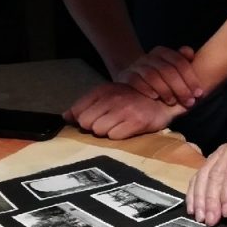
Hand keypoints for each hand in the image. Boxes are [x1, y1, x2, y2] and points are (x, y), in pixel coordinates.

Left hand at [66, 82, 183, 138]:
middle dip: (94, 126)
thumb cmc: (130, 101)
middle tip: (109, 123)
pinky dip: (119, 136)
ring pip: (99, 130)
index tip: (93, 120)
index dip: (82, 119)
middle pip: (86, 122)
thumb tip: (65, 117)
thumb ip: (84, 106)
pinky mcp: (136, 121)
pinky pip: (115, 136)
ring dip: (106, 132)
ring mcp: (124, 109)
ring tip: (118, 126)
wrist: (161, 100)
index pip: (77, 111)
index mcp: (102, 91)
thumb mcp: (106, 97)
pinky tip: (127, 130)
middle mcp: (111, 98)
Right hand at [115, 46, 203, 106]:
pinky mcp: (125, 76)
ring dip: (165, 90)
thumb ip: (183, 64)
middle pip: (167, 69)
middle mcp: (148, 57)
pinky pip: (135, 80)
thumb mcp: (174, 74)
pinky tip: (154, 98)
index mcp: (162, 52)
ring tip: (172, 102)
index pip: (179, 61)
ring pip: (152, 75)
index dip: (190, 78)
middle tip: (189, 102)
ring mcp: (136, 66)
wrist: (132, 87)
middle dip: (181, 87)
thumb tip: (189, 52)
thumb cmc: (160, 81)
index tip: (199, 93)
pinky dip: (146, 89)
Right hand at [187, 138, 226, 225]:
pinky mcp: (210, 161)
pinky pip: (198, 176)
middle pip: (217, 173)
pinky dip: (194, 193)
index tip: (226, 212)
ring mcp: (219, 152)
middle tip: (211, 220)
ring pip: (204, 175)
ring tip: (201, 217)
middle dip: (212, 199)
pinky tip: (194, 208)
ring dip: (200, 198)